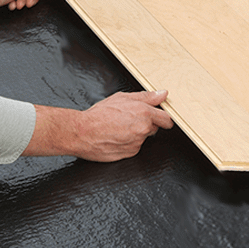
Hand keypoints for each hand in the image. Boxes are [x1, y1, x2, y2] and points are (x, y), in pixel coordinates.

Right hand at [23, 90, 173, 161]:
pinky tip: (117, 137)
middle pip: (155, 128)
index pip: (166, 118)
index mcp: (144, 112)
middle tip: (130, 120)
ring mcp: (138, 142)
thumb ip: (146, 96)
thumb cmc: (99, 115)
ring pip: (143, 137)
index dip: (164, 118)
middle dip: (146, 124)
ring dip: (136, 134)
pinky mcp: (131, 153)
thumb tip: (162, 94)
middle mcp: (143, 128)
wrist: (82, 132)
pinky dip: (129, 143)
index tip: (162, 118)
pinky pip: (135, 147)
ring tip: (119, 128)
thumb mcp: (122, 98)